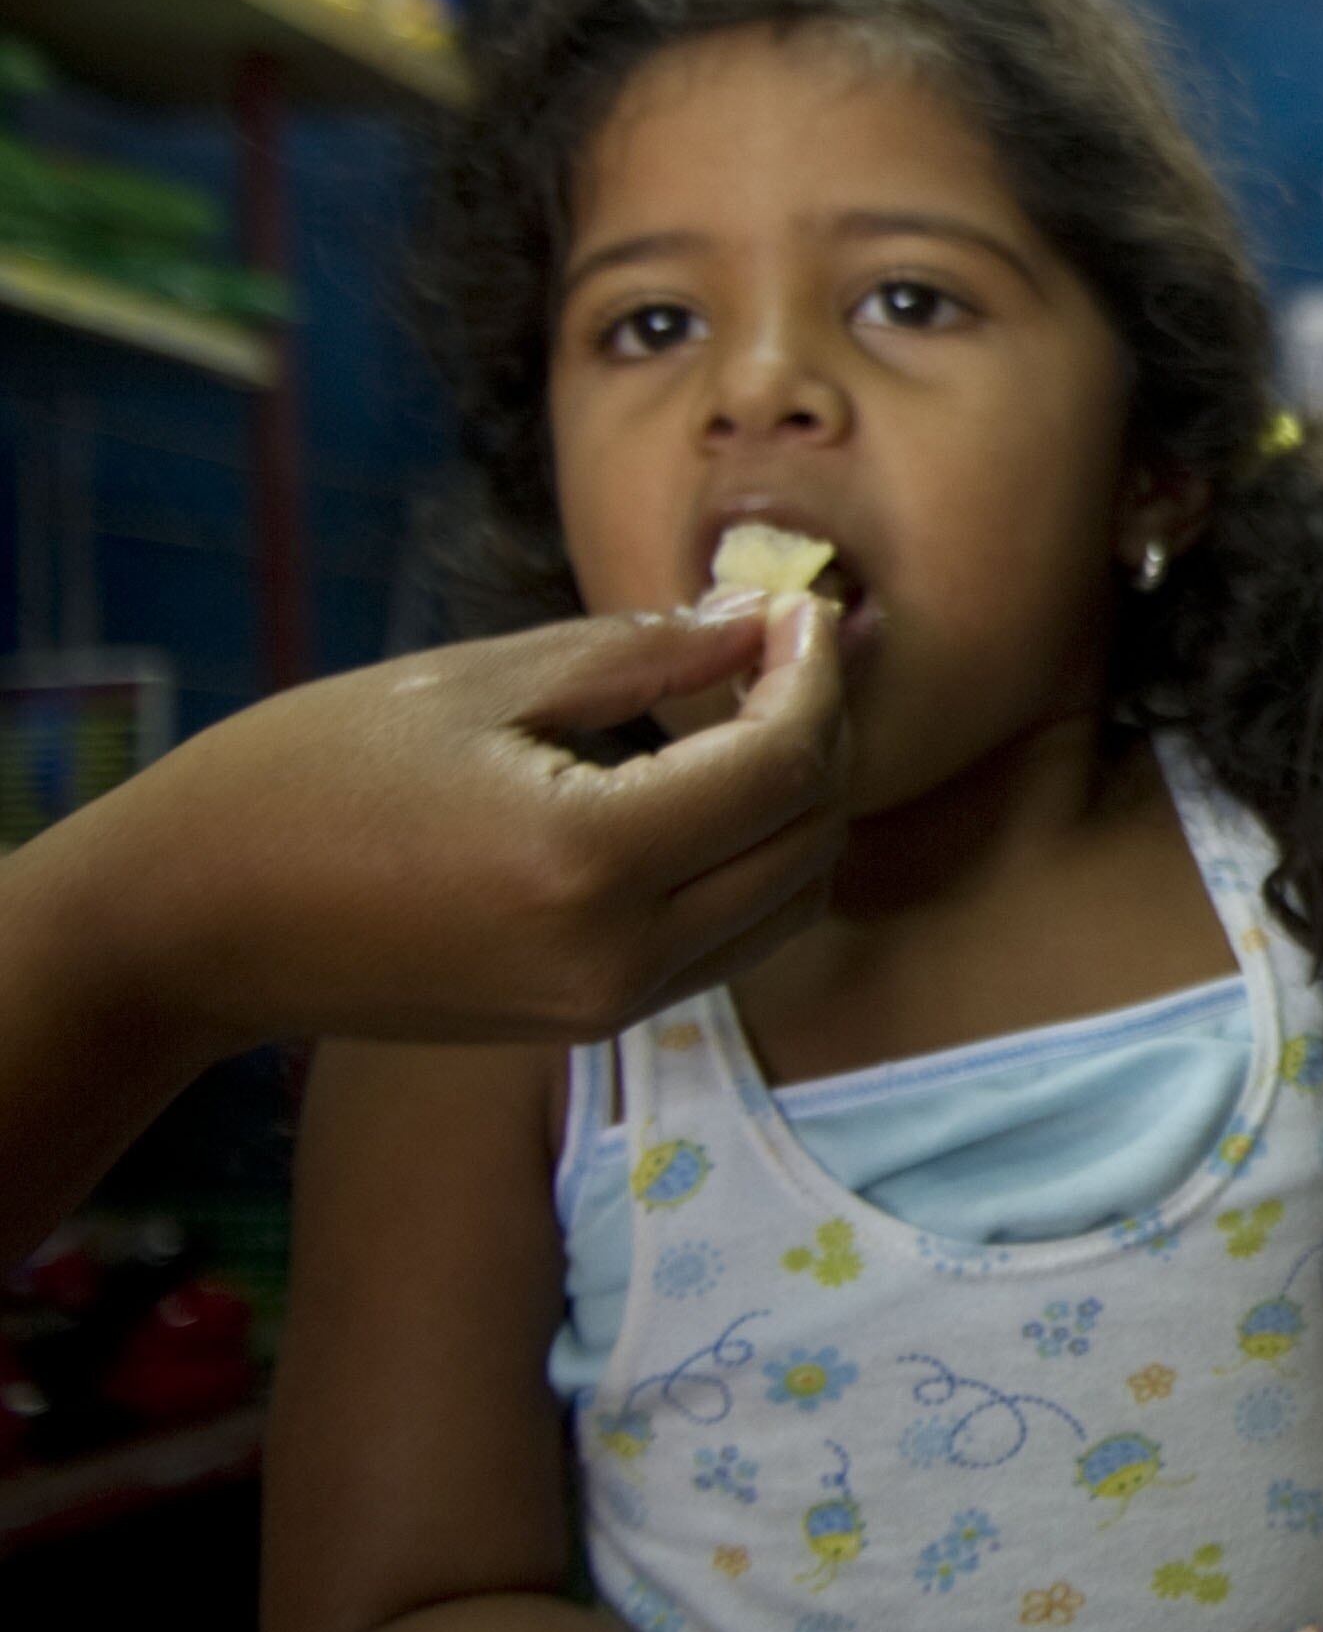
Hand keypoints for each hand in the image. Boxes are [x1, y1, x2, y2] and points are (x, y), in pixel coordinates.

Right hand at [78, 595, 847, 1052]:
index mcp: (588, 861)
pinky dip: (756, 861)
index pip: (782, 765)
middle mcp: (622, 954)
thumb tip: (758, 624)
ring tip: (760, 706)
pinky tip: (712, 784)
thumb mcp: (474, 683)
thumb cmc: (302, 778)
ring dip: (802, 803)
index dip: (814, 676)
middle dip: (824, 734)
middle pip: (810, 838)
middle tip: (791, 646)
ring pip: (791, 899)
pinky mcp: (596, 1023)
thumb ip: (640, 657)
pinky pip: (733, 940)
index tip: (805, 608)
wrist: (189, 926)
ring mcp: (614, 1003)